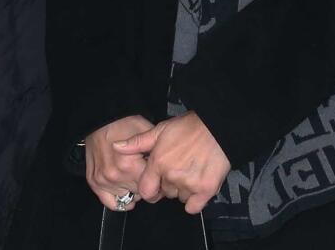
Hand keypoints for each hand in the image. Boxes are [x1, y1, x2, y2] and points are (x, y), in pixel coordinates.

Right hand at [85, 115, 154, 211]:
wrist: (100, 120)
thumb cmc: (122, 123)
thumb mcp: (146, 130)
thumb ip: (157, 148)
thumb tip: (168, 163)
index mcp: (130, 165)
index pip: (152, 185)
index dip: (159, 179)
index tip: (159, 174)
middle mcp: (116, 175)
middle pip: (141, 193)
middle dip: (146, 184)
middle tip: (146, 173)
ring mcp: (104, 181)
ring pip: (128, 198)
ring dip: (133, 190)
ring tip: (134, 176)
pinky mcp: (95, 183)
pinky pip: (110, 203)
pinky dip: (119, 201)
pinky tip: (125, 192)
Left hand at [113, 112, 230, 214]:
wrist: (218, 127)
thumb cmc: (189, 127)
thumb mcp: (160, 130)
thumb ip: (137, 142)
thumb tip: (115, 146)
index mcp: (158, 163)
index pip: (146, 190)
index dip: (151, 186)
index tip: (158, 179)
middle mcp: (171, 176)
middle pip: (164, 193)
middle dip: (169, 184)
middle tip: (179, 167)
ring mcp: (189, 184)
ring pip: (179, 198)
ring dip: (183, 190)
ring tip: (191, 170)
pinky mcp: (206, 190)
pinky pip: (193, 207)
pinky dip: (194, 200)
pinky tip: (198, 183)